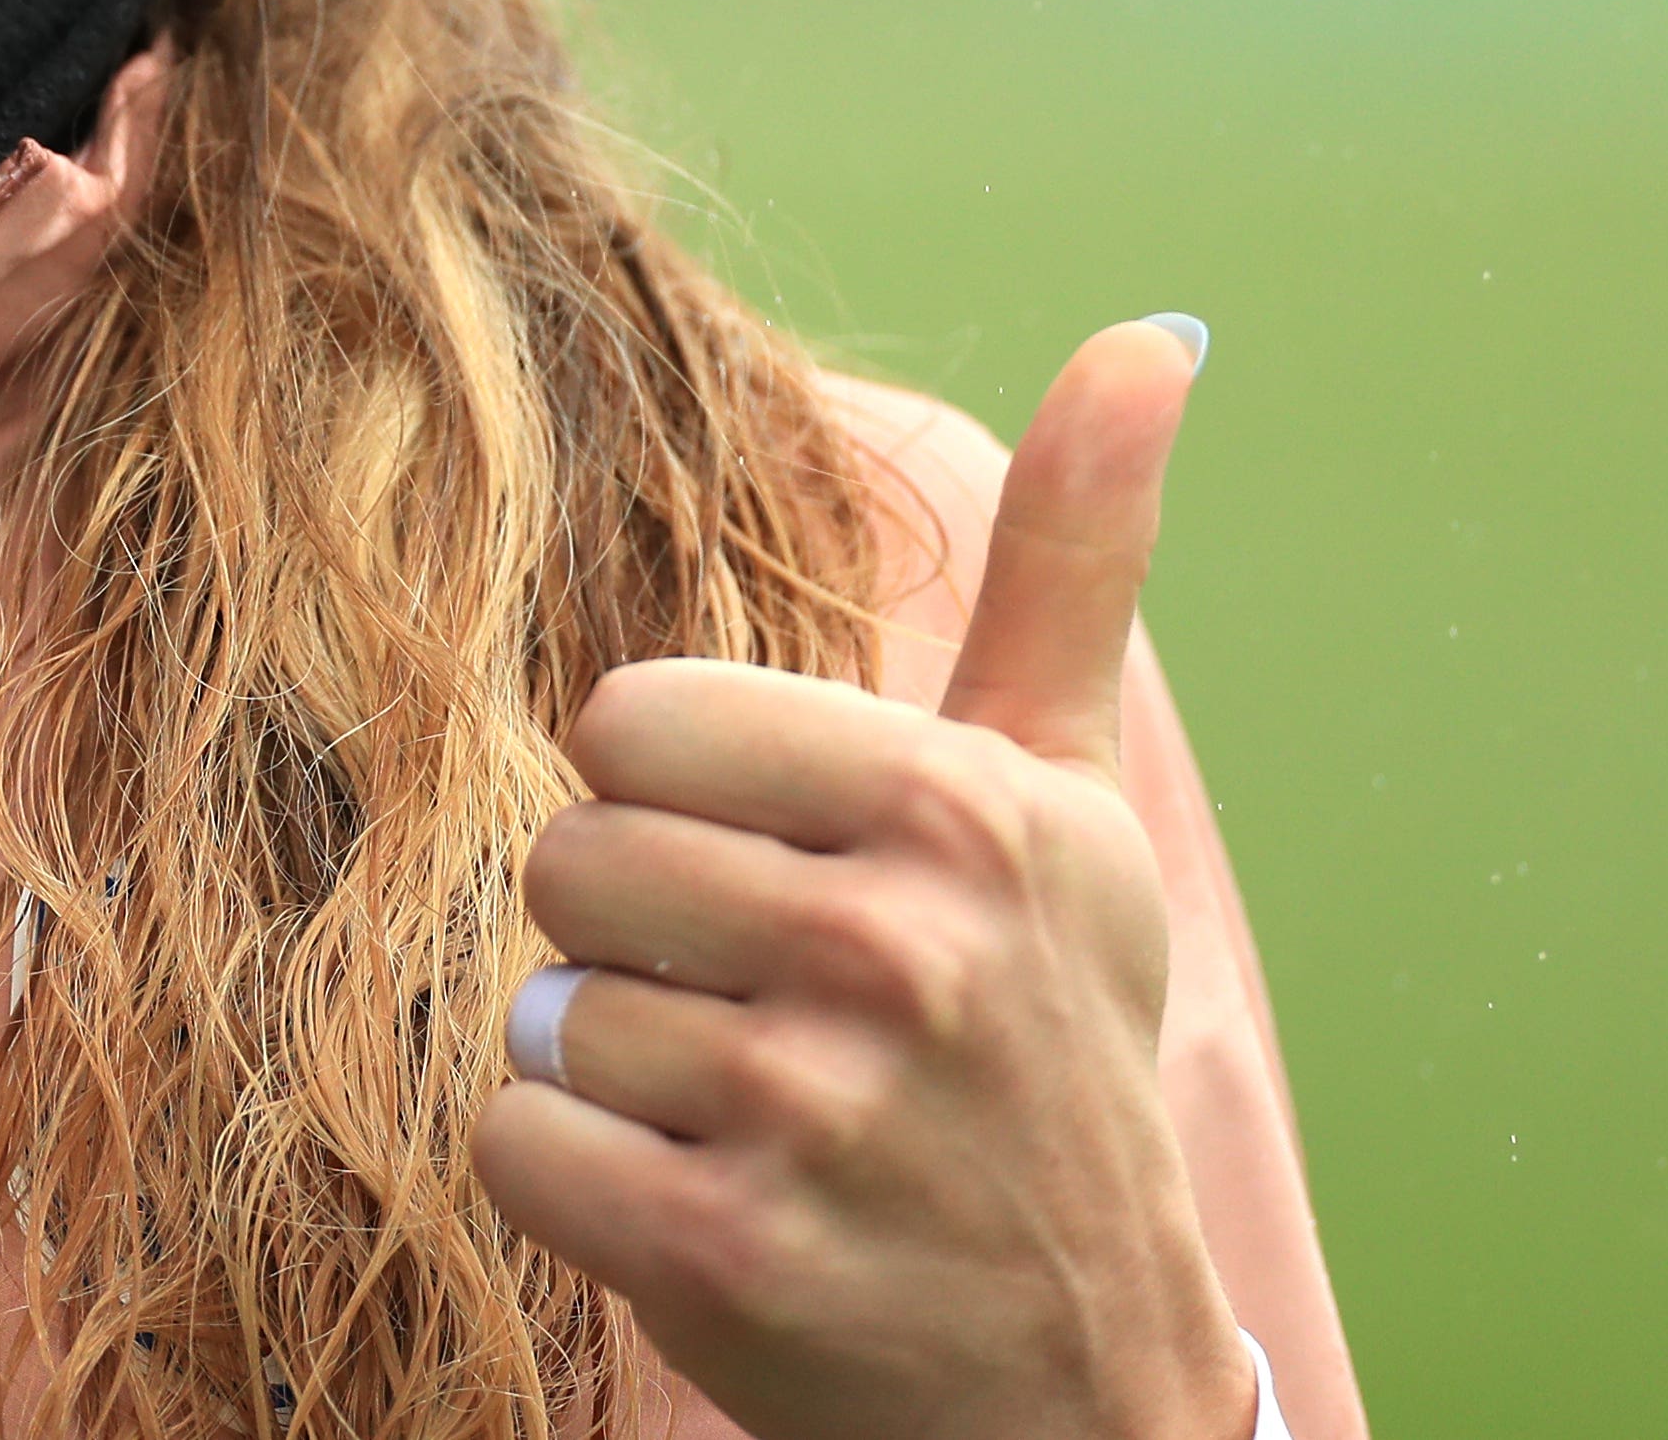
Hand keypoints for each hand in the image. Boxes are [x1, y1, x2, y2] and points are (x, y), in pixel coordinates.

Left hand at [473, 320, 1254, 1439]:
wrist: (1087, 1385)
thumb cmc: (1047, 1056)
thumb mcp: (1070, 809)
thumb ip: (1072, 565)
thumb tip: (1152, 334)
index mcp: (963, 811)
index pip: (632, 720)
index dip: (676, 805)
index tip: (787, 882)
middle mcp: (904, 950)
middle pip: (570, 858)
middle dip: (636, 944)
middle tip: (767, 1022)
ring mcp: (820, 1113)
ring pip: (541, 1008)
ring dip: (616, 1078)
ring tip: (756, 1126)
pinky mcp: (728, 1259)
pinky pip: (515, 1142)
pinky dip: (573, 1188)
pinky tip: (704, 1212)